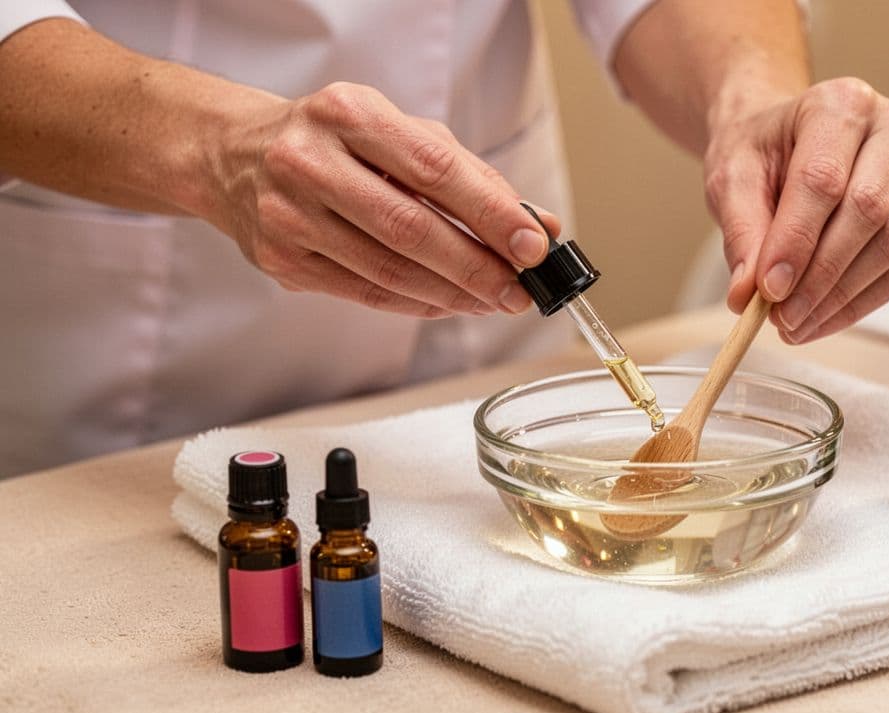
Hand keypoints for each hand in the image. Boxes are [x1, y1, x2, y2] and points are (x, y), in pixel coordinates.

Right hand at [208, 82, 557, 317]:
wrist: (232, 154)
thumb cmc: (332, 141)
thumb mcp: (398, 133)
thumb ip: (469, 175)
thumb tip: (538, 225)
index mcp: (348, 114)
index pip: (435, 169)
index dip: (490, 212)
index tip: (532, 244)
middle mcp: (310, 161)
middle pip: (410, 229)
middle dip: (477, 266)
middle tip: (519, 290)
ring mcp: (289, 215)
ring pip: (388, 271)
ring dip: (453, 294)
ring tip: (493, 301)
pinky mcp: (282, 261)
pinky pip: (365, 293)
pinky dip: (418, 304)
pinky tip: (449, 303)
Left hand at [704, 77, 888, 343]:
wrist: (794, 141)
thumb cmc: (766, 152)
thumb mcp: (732, 177)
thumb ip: (740, 230)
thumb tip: (747, 294)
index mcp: (843, 103)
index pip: (823, 178)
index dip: (796, 241)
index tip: (768, 291)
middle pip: (867, 212)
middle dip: (820, 278)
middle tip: (780, 317)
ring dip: (842, 298)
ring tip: (795, 324)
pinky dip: (865, 301)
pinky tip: (826, 317)